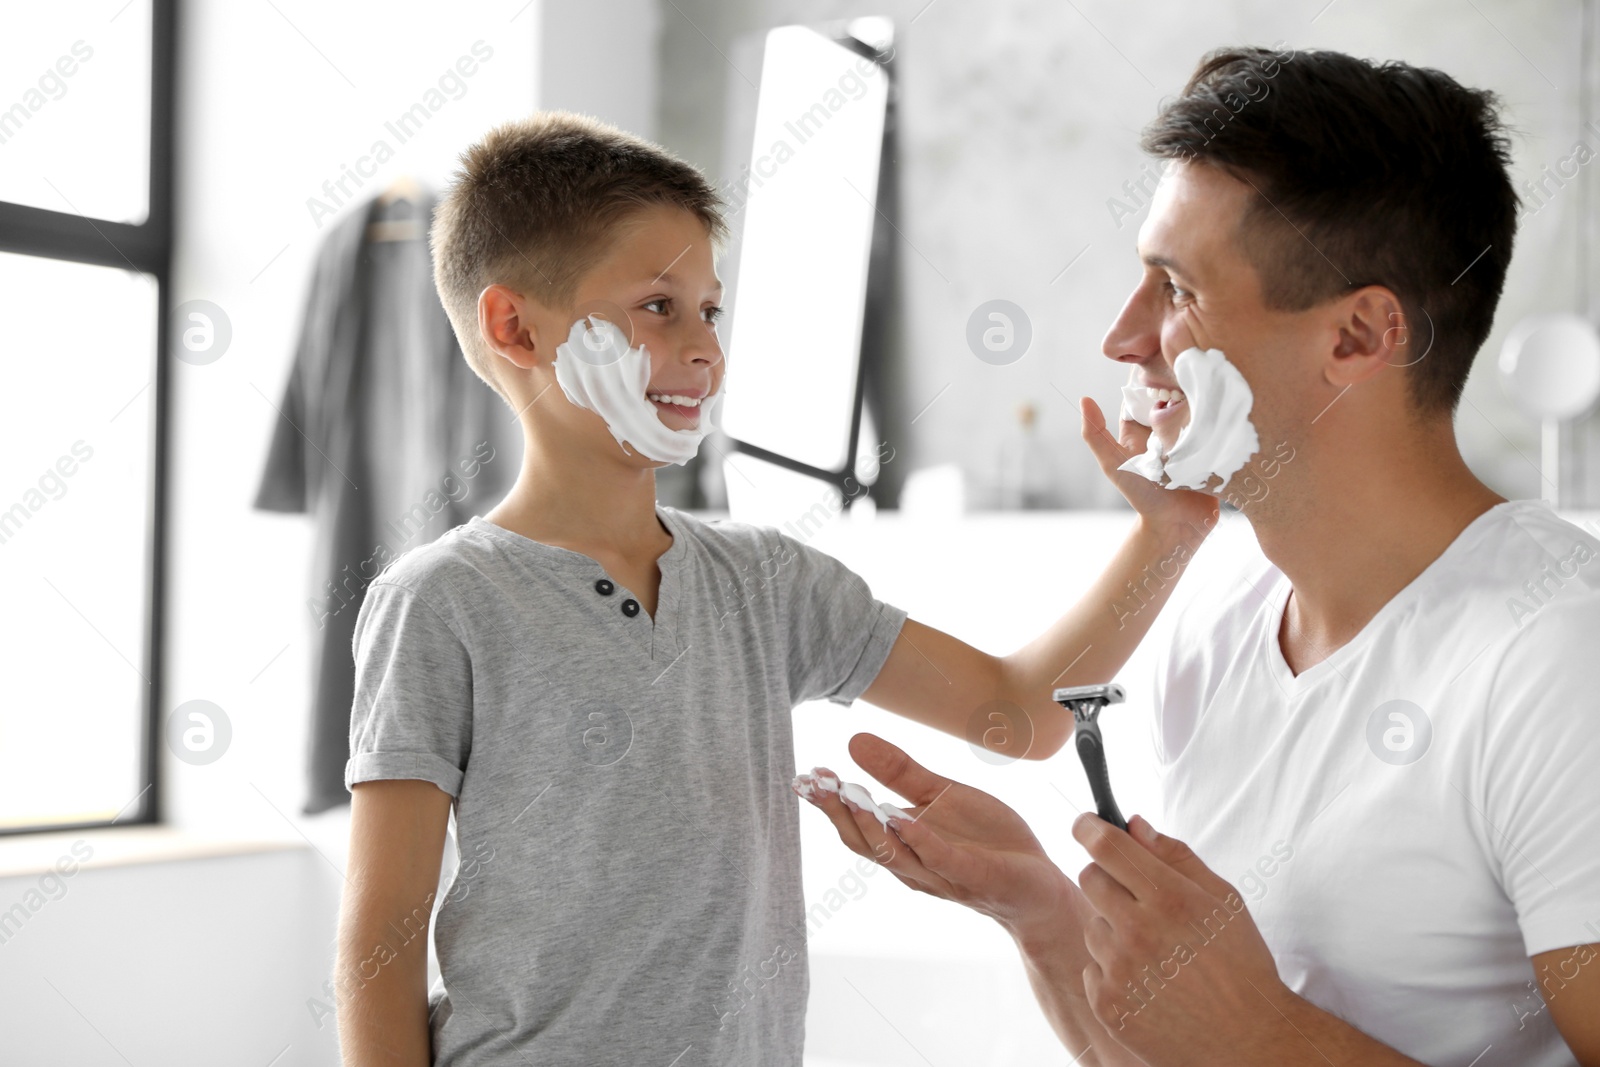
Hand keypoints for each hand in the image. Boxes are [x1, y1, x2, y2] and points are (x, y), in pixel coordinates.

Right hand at [794, 733, 1091, 959]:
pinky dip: (920, 840)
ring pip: (896, 853)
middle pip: (864, 841)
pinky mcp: (974, 876)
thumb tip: (854, 741)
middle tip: (813, 784)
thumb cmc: (987, 842)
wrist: (1039, 885)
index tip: (805, 776)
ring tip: (848, 794)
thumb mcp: (943, 794)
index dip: (829, 802)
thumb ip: (900, 772)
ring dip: (870, 825)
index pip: (855, 823)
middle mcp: (913, 864)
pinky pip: (942, 859)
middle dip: (837, 812)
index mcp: (902, 843)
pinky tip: (903, 819)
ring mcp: (941, 873)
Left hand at [1074, 811, 1291, 1059]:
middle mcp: (1139, 931)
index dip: (1089, 828)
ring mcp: (1119, 970)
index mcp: (1170, 899)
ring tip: (1154, 951)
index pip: (1107, 846)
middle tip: (1137, 898)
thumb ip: (1176, 856)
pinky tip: (1147, 981)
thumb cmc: (1240, 965)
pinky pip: (1091, 968)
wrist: (1247, 1041)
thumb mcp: (1223, 901)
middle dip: (1108, 879)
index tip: (1085, 824)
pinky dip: (1112, 971)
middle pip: (1089, 878)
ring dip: (1113, 929)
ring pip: (1092, 924)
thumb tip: (1134, 824)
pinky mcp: (1108, 1003)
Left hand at [1082, 304, 1219, 535]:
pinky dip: (1223, 407)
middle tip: (1195, 360)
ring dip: (1206, 388)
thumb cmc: (1143, 497)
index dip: (1151, 372)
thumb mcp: (1114, 464)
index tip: (1161, 354)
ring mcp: (1193, 432)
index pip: (1144, 390)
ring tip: (1215, 372)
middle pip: (1175, 390)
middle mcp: (1167, 425)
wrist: (1179, 526)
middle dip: (1183, 375)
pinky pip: (1220, 418)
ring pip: (1199, 400)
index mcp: (1142, 426)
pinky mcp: (1215, 441)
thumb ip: (1096, 435)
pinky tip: (1231, 393)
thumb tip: (1083, 398)